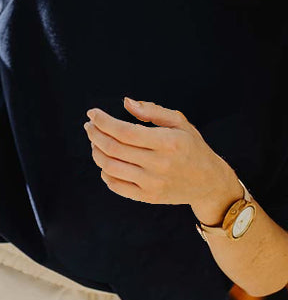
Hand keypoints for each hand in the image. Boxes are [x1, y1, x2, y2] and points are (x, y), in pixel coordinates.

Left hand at [84, 98, 239, 221]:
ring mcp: (152, 184)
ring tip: (94, 141)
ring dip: (96, 151)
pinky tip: (104, 160)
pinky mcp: (148, 197)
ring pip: (110, 167)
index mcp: (167, 142)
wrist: (209, 183)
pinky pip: (116, 185)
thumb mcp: (179, 122)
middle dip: (94, 134)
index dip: (103, 121)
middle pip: (113, 148)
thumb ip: (152, 110)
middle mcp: (159, 164)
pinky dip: (104, 171)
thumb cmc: (191, 146)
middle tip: (89, 126)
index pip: (124, 131)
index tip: (92, 113)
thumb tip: (125, 102)